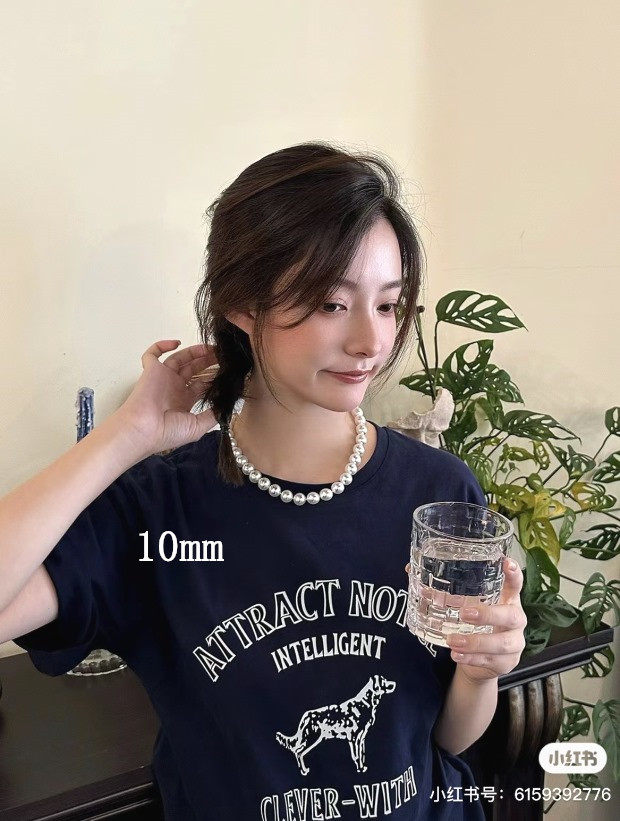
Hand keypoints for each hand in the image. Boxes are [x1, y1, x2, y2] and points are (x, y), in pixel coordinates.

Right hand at [112, 339, 219, 456]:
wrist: (144, 430)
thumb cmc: (168, 432)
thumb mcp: (197, 427)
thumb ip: (213, 415)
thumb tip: (227, 405)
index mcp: (185, 400)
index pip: (202, 383)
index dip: (214, 376)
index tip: (228, 370)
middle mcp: (174, 387)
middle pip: (193, 368)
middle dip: (208, 361)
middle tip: (222, 354)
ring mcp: (163, 378)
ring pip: (179, 358)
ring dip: (194, 352)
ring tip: (210, 348)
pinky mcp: (151, 370)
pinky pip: (152, 354)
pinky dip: (162, 345)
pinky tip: (177, 343)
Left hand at [404, 557, 526, 683]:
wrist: (480, 661)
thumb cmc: (473, 624)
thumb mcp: (463, 605)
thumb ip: (443, 589)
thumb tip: (410, 569)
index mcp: (507, 600)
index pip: (515, 584)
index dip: (514, 574)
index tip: (507, 563)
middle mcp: (515, 620)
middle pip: (510, 615)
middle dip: (488, 614)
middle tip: (465, 614)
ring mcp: (514, 643)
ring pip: (502, 643)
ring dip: (476, 642)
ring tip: (453, 640)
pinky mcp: (507, 662)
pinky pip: (492, 661)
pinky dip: (472, 659)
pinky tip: (457, 655)